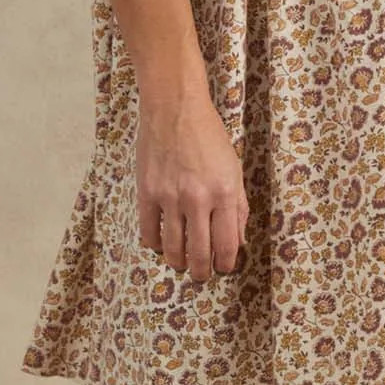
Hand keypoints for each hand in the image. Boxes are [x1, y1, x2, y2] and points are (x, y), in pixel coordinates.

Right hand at [135, 91, 247, 283]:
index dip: (226, 264)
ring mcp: (169, 197)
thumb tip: (237, 241)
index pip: (226, 245)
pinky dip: (155, 245)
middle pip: (199, 253)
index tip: (224, 268)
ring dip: (178, 262)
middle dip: (202, 272)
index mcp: (223, 193)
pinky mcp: (147, 192)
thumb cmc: (209, 136)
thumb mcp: (234, 169)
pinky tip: (161, 244)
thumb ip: (238, 207)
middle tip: (202, 275)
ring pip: (172, 248)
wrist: (174, 108)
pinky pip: (149, 232)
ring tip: (182, 264)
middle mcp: (197, 199)